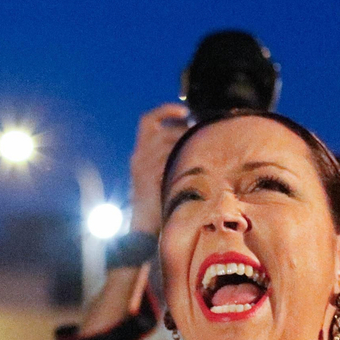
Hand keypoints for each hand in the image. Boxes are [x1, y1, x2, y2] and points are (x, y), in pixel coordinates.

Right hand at [129, 103, 190, 234]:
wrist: (143, 229)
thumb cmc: (158, 205)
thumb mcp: (161, 177)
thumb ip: (171, 159)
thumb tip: (194, 143)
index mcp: (140, 153)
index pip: (148, 121)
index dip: (165, 111)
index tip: (185, 111)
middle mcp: (139, 156)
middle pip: (163, 130)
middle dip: (183, 131)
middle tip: (200, 137)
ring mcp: (142, 165)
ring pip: (166, 141)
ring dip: (184, 143)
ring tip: (199, 151)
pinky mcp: (148, 175)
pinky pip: (167, 156)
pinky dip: (181, 155)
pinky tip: (194, 160)